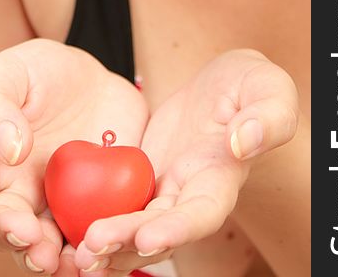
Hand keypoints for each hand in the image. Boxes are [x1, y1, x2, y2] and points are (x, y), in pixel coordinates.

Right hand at [0, 38, 148, 274]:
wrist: (93, 77)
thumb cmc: (41, 71)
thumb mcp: (12, 72)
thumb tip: (9, 150)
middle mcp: (16, 191)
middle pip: (3, 231)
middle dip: (14, 240)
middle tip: (31, 238)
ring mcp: (55, 202)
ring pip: (45, 244)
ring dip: (51, 258)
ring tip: (64, 259)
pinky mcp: (93, 203)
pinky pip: (89, 233)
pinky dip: (92, 247)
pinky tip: (102, 246)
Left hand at [72, 49, 297, 275]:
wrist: (224, 84)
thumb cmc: (251, 84)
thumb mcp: (269, 90)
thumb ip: (266, 117)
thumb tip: (243, 143)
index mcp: (222, 177)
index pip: (202, 212)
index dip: (178, 229)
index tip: (148, 238)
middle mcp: (191, 193)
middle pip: (158, 230)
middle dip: (126, 244)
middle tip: (88, 251)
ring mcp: (164, 187)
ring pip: (134, 226)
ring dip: (106, 243)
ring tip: (73, 253)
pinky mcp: (140, 176)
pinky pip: (117, 202)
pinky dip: (96, 218)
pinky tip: (68, 229)